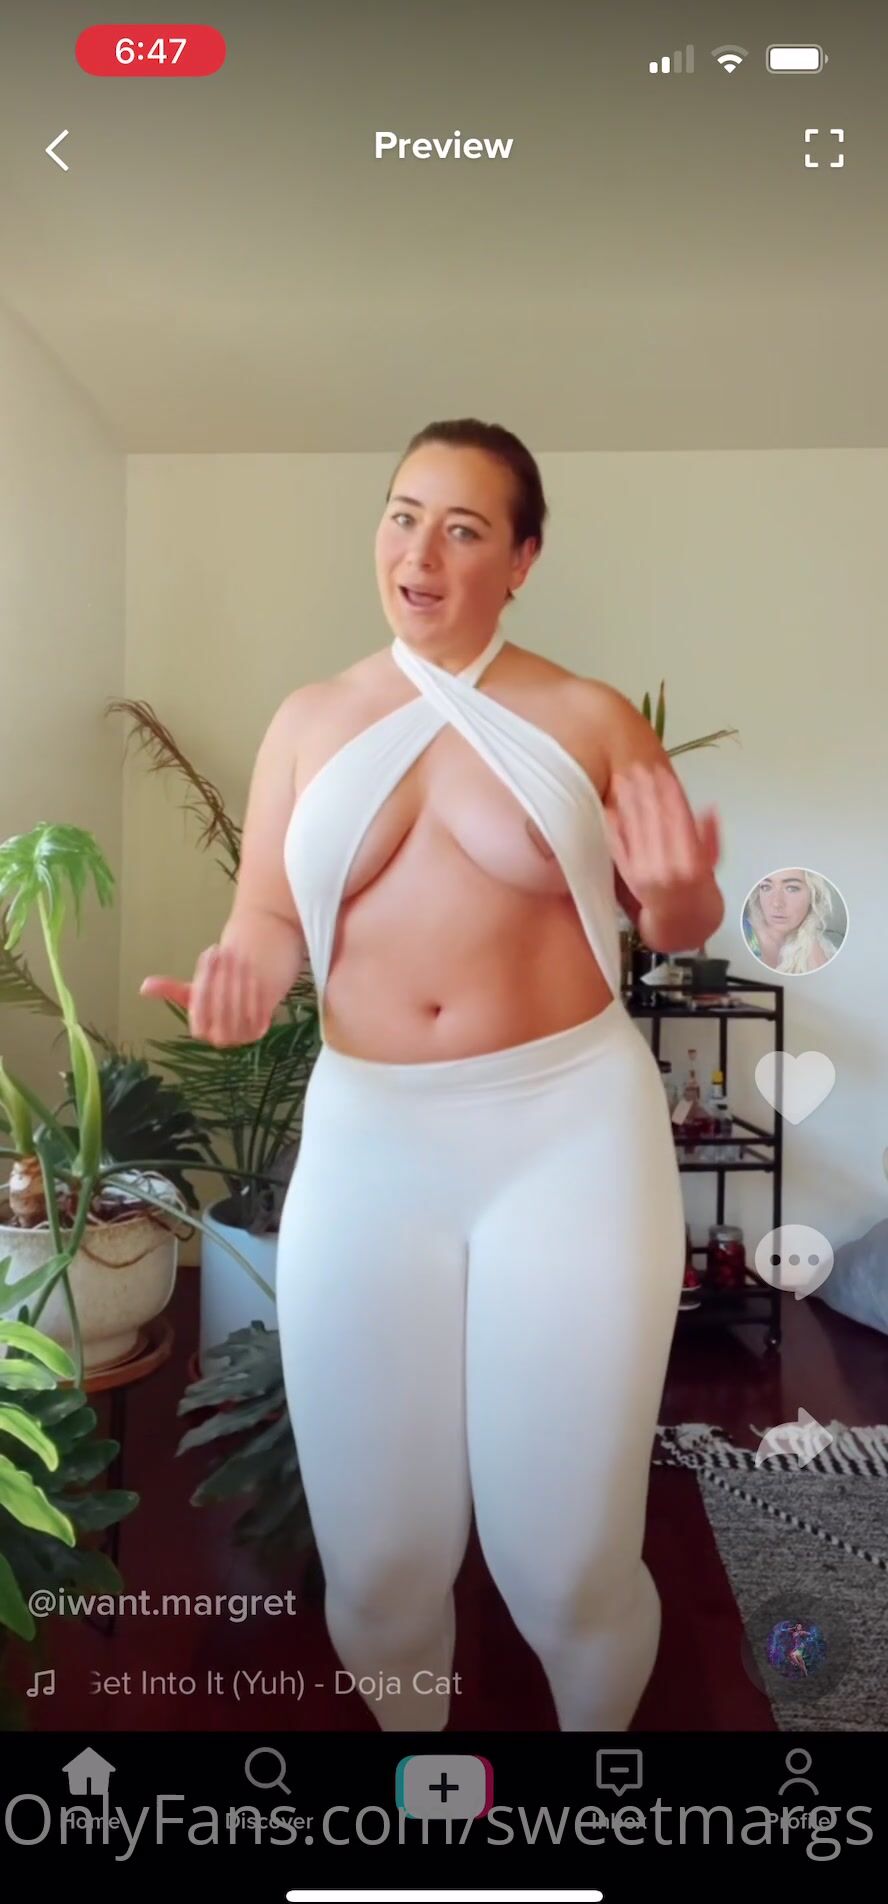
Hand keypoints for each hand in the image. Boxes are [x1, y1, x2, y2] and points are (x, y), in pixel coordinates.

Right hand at [140, 944, 272, 1046]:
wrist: (246, 1005)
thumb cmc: (216, 997)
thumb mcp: (193, 992)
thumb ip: (170, 990)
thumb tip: (143, 986)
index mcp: (201, 1031)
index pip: (198, 1009)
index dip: (202, 983)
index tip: (207, 956)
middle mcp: (220, 1039)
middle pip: (220, 1008)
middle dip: (221, 977)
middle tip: (223, 951)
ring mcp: (241, 1038)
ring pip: (239, 1008)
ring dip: (237, 980)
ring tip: (237, 955)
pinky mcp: (261, 1031)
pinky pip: (257, 1011)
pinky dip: (254, 991)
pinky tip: (252, 971)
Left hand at [603, 762, 720, 915]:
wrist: (682, 924)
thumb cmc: (698, 891)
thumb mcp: (712, 864)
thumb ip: (709, 838)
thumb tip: (710, 810)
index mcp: (691, 861)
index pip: (678, 819)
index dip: (669, 794)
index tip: (662, 772)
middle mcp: (667, 867)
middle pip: (654, 821)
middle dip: (646, 792)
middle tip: (639, 767)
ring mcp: (645, 872)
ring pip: (636, 830)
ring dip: (629, 803)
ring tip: (625, 779)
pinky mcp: (628, 877)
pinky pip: (619, 849)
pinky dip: (614, 829)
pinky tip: (609, 809)